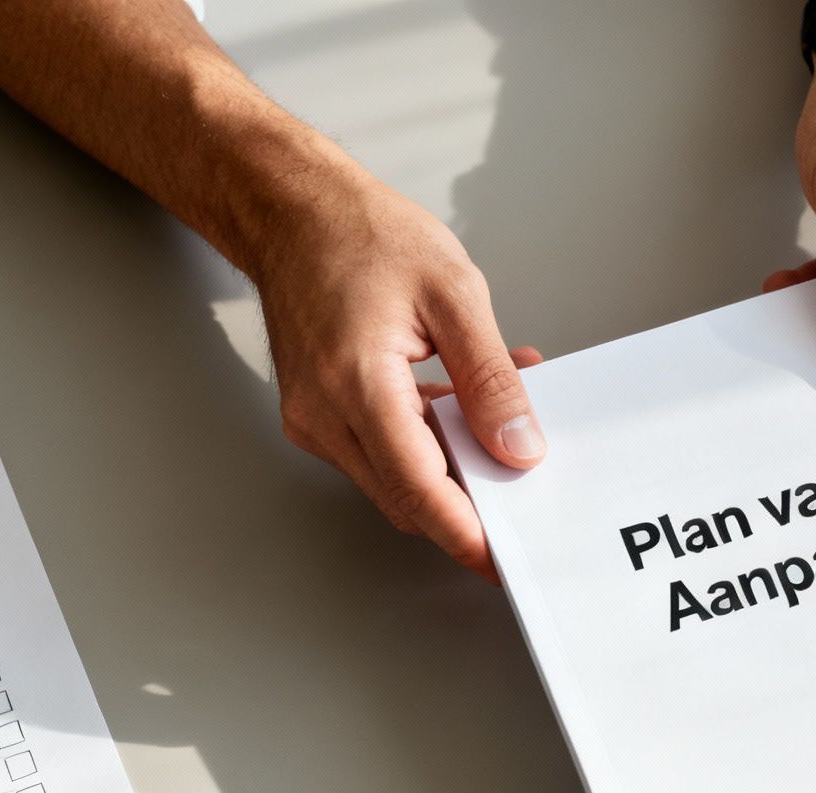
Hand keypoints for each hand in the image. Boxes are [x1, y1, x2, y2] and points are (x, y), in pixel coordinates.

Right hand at [255, 171, 545, 579]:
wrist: (290, 209)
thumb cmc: (361, 233)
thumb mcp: (454, 293)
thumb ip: (490, 378)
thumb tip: (519, 445)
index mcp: (355, 384)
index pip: (417, 489)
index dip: (465, 532)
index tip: (504, 559)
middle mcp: (323, 414)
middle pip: (405, 497)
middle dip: (468, 507)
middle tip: (525, 499)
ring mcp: (314, 418)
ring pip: (394, 479)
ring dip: (453, 467)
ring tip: (504, 426)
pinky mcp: (318, 413)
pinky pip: (380, 450)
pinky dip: (428, 443)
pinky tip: (466, 408)